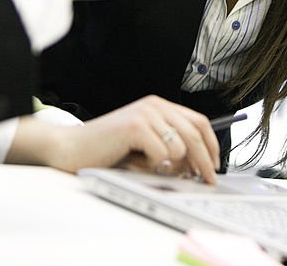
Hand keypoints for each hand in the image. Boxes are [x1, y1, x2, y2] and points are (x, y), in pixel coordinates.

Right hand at [9, 96, 220, 182]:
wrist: (72, 148)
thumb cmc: (107, 150)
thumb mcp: (145, 144)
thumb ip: (169, 146)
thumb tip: (198, 165)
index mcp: (159, 106)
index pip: (198, 121)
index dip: (211, 145)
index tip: (214, 165)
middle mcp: (155, 105)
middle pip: (195, 133)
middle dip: (204, 161)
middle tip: (207, 181)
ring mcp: (145, 114)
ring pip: (180, 147)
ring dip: (169, 165)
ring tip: (147, 166)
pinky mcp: (136, 126)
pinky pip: (162, 154)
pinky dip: (152, 166)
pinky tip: (135, 162)